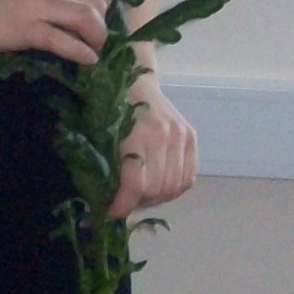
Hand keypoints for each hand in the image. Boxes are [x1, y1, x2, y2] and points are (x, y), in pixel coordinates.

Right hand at [0, 0, 108, 64]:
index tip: (102, 14)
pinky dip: (81, 53)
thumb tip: (81, 2)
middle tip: (98, 35)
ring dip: (97, 37)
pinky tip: (87, 60)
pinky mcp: (25, 29)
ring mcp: (35, 4)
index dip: (104, 0)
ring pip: (85, 19)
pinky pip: (64, 41)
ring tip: (95, 48)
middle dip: (103, 21)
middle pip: (95, 0)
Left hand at [109, 71, 196, 218]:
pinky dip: (172, 190)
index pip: (136, 184)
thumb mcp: (102, 136)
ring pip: (174, 187)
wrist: (134, 79)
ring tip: (140, 196)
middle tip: (123, 203)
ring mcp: (182, 136)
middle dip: (137, 203)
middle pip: (156, 189)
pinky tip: (157, 187)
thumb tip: (105, 202)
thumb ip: (108, 168)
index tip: (110, 214)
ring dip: (155, 199)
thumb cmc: (111, 108)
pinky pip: (187, 178)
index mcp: (139, 134)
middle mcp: (166, 136)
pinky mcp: (191, 138)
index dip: (123, 205)